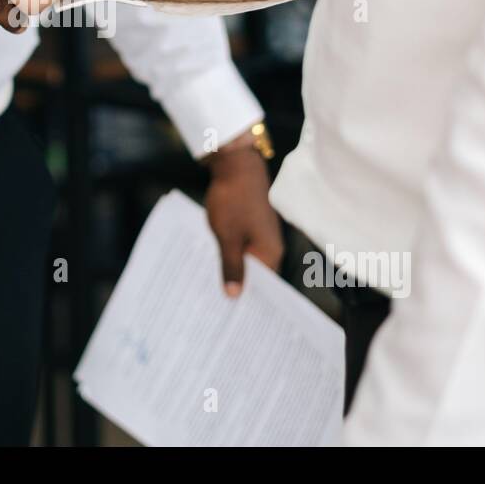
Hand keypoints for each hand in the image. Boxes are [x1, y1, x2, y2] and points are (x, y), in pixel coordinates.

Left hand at [204, 129, 282, 296]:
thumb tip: (235, 295)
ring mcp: (263, 235)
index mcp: (270, 253)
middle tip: (217, 309)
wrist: (236, 164)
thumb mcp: (227, 237)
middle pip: (256, 277)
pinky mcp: (253, 225)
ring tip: (213, 290)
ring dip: (233, 272)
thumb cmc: (233, 200)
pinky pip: (243, 248)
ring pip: (248, 262)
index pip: (263, 288)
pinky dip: (231, 256)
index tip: (232, 318)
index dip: (248, 302)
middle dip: (238, 289)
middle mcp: (271, 247)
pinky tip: (215, 263)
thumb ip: (231, 267)